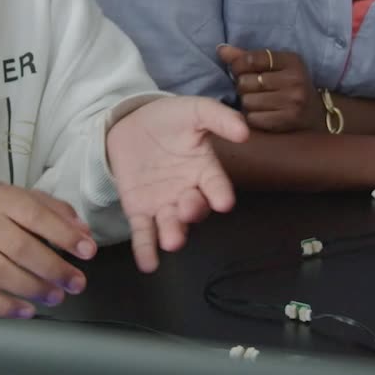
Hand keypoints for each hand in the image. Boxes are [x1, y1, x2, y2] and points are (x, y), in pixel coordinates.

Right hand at [0, 183, 96, 317]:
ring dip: (34, 289)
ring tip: (57, 296)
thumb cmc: (5, 211)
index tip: (88, 251)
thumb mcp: (32, 200)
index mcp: (6, 201)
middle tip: (77, 283)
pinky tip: (28, 311)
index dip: (65, 236)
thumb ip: (60, 214)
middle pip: (21, 249)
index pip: (37, 217)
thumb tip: (84, 233)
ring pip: (2, 274)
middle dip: (54, 269)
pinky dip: (5, 307)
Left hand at [106, 96, 250, 271]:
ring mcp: (164, 204)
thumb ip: (218, 117)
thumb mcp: (194, 110)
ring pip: (172, 224)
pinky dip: (146, 249)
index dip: (220, 193)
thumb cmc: (169, 118)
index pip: (216, 184)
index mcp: (204, 169)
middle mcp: (188, 192)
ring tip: (171, 241)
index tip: (224, 202)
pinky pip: (144, 233)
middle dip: (193, 211)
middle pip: (195, 208)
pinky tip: (148, 264)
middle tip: (187, 210)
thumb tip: (244, 131)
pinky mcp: (140, 211)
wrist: (130, 122)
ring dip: (173, 234)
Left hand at [217, 44, 321, 132]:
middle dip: (243, 87)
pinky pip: (253, 119)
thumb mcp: (275, 67)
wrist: (317, 117)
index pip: (251, 59)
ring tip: (258, 103)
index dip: (237, 66)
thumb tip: (220, 49)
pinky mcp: (288, 120)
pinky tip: (262, 115)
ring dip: (247, 104)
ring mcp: (294, 101)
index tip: (239, 71)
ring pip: (247, 101)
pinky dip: (252, 118)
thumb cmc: (288, 87)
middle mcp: (295, 79)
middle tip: (252, 90)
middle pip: (246, 82)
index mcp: (292, 60)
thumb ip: (247, 57)